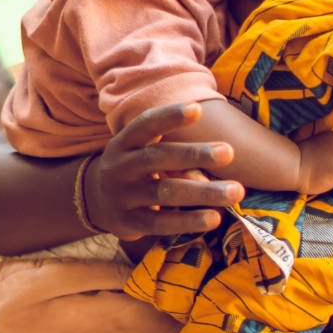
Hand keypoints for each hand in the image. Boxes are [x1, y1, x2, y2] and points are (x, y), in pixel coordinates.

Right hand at [85, 102, 244, 239]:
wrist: (96, 200)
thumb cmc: (135, 167)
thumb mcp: (142, 150)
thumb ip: (173, 150)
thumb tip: (217, 157)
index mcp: (124, 142)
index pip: (145, 124)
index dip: (169, 116)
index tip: (197, 109)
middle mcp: (119, 166)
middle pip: (158, 157)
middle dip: (194, 154)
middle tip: (229, 152)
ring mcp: (122, 196)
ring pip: (163, 192)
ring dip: (202, 192)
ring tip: (236, 191)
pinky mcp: (128, 223)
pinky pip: (161, 223)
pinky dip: (188, 221)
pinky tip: (215, 218)